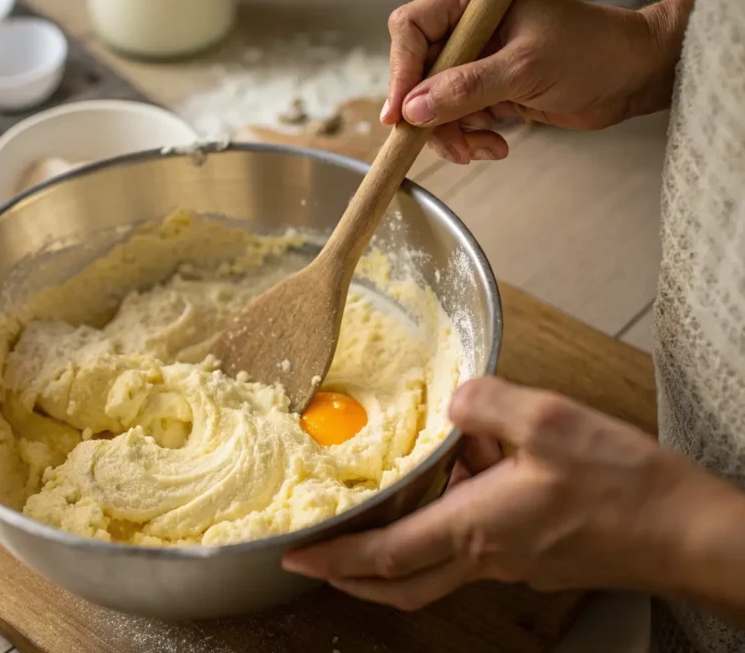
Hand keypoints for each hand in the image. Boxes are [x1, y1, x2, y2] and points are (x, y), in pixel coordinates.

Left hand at [283, 377, 727, 610]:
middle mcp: (486, 554)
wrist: (685, 533)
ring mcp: (512, 563)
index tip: (297, 555)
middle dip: (354, 578)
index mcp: (475, 526)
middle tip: (322, 563)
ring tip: (386, 509)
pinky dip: (453, 525)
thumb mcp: (549, 422)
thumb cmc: (622, 486)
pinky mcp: (536, 558)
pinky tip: (470, 480)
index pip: (386, 553)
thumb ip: (487, 404)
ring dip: (401, 549)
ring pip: (438, 566)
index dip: (335, 556)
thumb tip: (455, 399)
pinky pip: (477, 546)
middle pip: (403, 583)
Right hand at [381, 0, 674, 163]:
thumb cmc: (594, 53)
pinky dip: (469, 139)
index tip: (399, 114)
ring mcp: (476, 60)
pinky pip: (456, 119)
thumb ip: (465, 88)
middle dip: (429, 114)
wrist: (634, 77)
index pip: (412, 29)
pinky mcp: (486, 89)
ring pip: (433, 104)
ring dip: (451, 134)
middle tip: (448, 142)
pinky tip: (495, 145)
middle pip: (417, 74)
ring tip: (481, 148)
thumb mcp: (525, 69)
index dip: (401, 71)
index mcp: (473, 0)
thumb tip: (413, 110)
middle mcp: (469, 27)